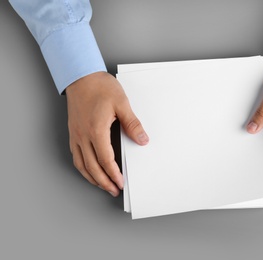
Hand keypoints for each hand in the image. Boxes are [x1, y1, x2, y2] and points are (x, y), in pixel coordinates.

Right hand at [66, 72, 148, 195]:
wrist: (81, 76)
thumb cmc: (100, 87)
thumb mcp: (122, 104)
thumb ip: (132, 124)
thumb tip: (143, 140)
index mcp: (96, 130)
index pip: (106, 160)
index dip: (114, 174)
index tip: (121, 182)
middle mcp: (83, 135)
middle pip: (92, 167)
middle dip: (104, 182)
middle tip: (114, 190)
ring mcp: (76, 135)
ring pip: (81, 164)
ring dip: (92, 178)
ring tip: (103, 185)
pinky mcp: (73, 132)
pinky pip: (76, 156)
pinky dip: (83, 168)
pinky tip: (89, 170)